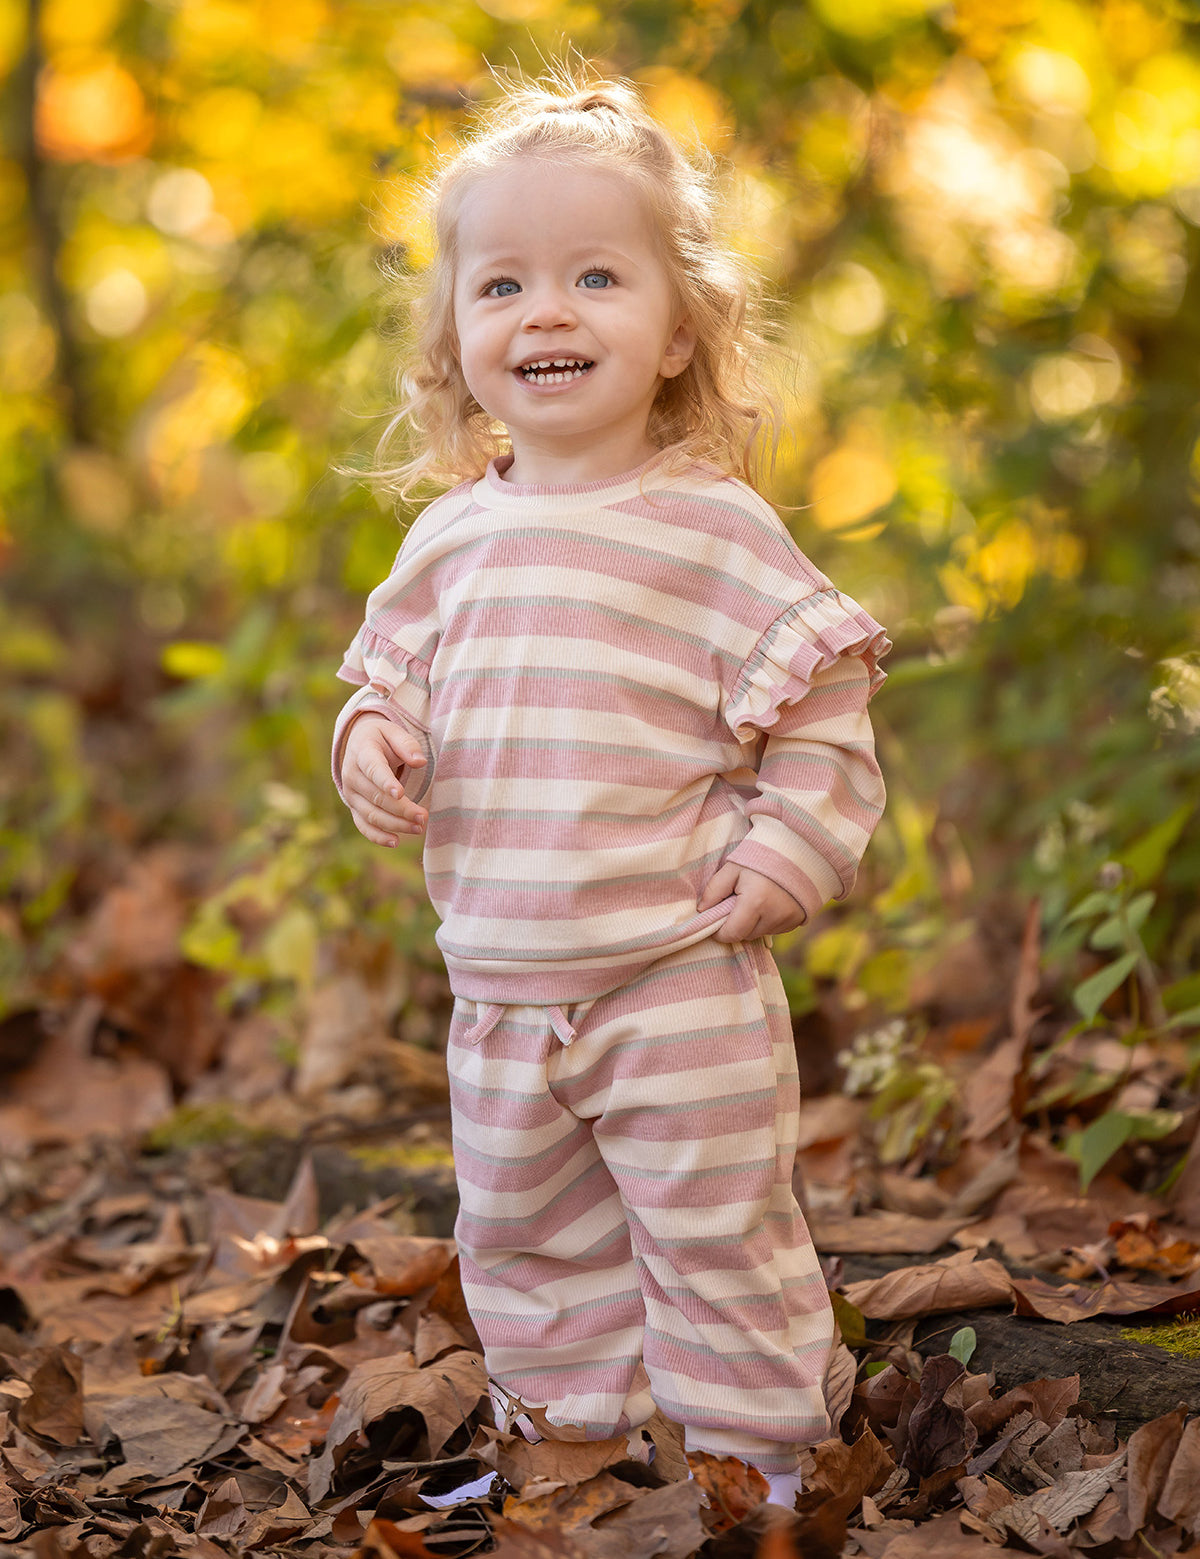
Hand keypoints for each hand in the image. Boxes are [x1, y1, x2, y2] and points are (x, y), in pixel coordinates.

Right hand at [341, 714, 427, 846]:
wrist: (359, 745)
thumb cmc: (381, 739)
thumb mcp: (393, 732)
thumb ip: (407, 744)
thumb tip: (419, 761)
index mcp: (362, 753)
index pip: (373, 769)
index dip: (385, 782)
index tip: (400, 793)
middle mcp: (352, 776)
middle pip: (376, 797)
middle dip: (401, 809)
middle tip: (423, 816)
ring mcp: (351, 794)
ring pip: (371, 814)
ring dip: (395, 824)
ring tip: (418, 828)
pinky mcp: (354, 808)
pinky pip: (363, 825)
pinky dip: (378, 836)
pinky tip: (396, 842)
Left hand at [697, 862, 806, 942]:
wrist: (796, 849)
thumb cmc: (760, 857)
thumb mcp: (733, 868)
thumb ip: (714, 889)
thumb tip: (702, 910)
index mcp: (755, 902)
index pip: (732, 933)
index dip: (720, 931)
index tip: (716, 920)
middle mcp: (774, 915)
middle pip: (746, 935)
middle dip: (737, 924)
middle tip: (737, 903)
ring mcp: (788, 919)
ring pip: (760, 933)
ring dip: (753, 923)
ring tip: (755, 900)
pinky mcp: (798, 920)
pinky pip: (775, 929)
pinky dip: (768, 921)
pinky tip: (769, 903)